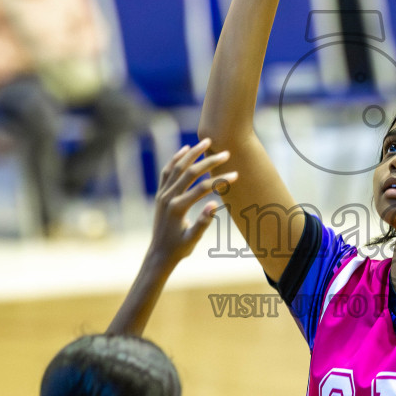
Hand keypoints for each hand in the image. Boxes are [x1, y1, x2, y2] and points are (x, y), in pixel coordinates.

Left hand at [148, 138, 237, 264]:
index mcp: (178, 208)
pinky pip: (167, 171)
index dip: (220, 180)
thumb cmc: (179, 248)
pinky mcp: (160, 194)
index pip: (202, 188)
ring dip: (192, 153)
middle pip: (190, 173)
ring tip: (206, 141)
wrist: (159, 253)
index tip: (236, 175)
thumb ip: (203, 223)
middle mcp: (168, 197)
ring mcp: (163, 194)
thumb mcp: (193, 239)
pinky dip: (176, 159)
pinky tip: (185, 149)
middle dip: (209, 161)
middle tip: (225, 153)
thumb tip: (214, 204)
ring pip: (177, 167)